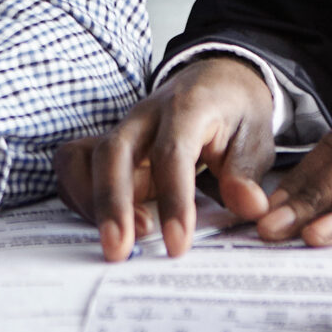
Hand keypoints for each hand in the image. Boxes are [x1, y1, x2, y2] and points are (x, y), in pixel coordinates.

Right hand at [55, 57, 277, 260]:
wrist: (215, 80)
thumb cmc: (234, 112)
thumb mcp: (255, 137)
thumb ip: (246, 174)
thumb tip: (249, 206)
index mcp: (187, 107)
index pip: (172, 153)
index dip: (173, 200)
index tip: (177, 244)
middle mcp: (145, 115)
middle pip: (114, 152)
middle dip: (112, 204)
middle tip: (119, 250)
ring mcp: (122, 128)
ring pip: (85, 157)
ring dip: (92, 203)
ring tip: (117, 242)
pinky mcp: (108, 144)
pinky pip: (75, 164)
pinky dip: (80, 196)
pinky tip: (103, 224)